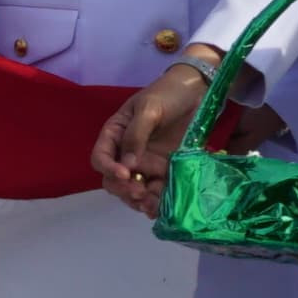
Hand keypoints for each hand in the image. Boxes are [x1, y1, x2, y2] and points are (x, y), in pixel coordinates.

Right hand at [93, 62, 213, 212]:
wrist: (196, 90)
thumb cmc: (168, 93)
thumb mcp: (149, 108)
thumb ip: (136, 135)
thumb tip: (127, 165)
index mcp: (115, 134)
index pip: (101, 158)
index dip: (108, 169)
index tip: (125, 174)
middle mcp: (126, 153)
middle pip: (114, 180)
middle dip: (125, 190)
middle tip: (140, 193)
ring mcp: (146, 163)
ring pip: (135, 189)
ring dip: (140, 201)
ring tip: (152, 206)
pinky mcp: (165, 170)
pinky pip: (156, 190)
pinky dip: (157, 201)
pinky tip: (163, 207)